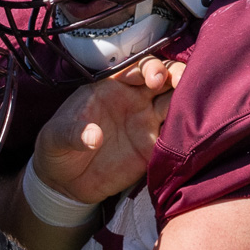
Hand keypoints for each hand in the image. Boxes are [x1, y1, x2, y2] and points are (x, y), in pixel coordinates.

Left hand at [32, 57, 184, 203]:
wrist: (64, 183)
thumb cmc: (57, 150)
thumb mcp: (55, 138)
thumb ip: (71, 134)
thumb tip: (93, 137)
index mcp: (111, 86)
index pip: (137, 67)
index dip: (149, 67)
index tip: (152, 79)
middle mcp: (134, 99)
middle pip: (165, 77)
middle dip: (176, 75)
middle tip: (178, 84)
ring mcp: (146, 122)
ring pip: (176, 101)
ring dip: (187, 100)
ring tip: (194, 105)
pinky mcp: (153, 147)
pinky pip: (176, 133)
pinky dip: (186, 130)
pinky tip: (192, 132)